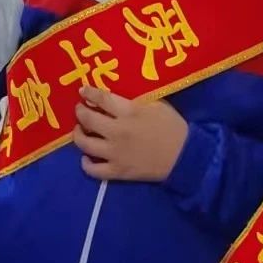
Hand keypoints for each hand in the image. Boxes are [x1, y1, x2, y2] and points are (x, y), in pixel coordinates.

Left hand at [72, 88, 187, 181]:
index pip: (101, 98)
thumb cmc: (172, 127)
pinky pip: (93, 170)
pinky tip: (86, 157)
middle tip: (80, 109)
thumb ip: (134, 100)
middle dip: (80, 111)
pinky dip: (85, 164)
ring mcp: (115, 153)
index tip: (82, 91)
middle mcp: (117, 131)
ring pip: (85, 144)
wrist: (185, 156)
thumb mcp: (157, 104)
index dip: (89, 93)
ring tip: (80, 131)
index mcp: (129, 112)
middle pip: (87, 119)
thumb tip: (114, 96)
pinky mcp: (118, 171)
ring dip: (78, 135)